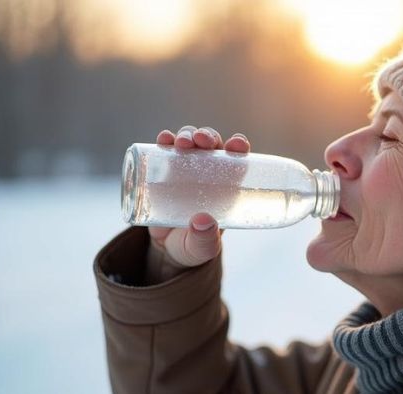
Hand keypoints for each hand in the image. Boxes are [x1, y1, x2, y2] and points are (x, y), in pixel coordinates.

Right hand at [147, 126, 250, 268]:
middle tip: (202, 141)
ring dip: (187, 134)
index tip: (237, 145)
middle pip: (212, 145)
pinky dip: (164, 140)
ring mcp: (185, 169)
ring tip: (182, 142)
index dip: (239, 147)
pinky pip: (164, 150)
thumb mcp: (202, 248)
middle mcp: (208, 172)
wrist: (168, 249)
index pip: (237, 159)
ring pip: (190, 142)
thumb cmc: (194, 245)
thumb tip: (203, 222)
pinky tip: (163, 139)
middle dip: (208, 136)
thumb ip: (205, 240)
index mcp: (227, 186)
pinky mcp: (164, 171)